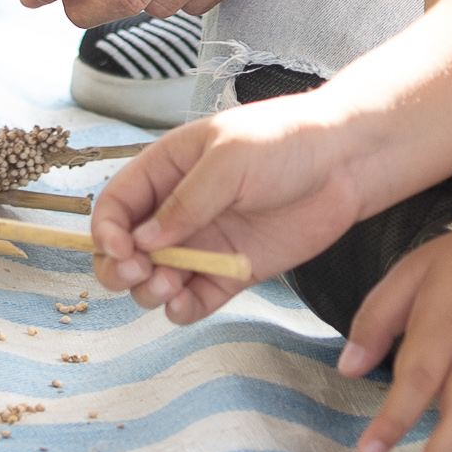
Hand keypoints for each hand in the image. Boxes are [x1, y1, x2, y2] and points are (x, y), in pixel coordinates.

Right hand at [88, 90, 373, 326]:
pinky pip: (195, 299)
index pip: (116, 205)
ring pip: (156, 279)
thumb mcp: (229, 160)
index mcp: (167, 169)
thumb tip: (144, 241)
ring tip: (171, 286)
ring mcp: (205, 242)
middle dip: (121, 269)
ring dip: (151, 291)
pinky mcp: (232, 271)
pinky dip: (182, 309)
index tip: (123, 251)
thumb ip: (185, 202)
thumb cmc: (285, 142)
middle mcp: (179, 209)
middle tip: (141, 274)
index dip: (106, 231)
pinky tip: (185, 303)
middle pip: (127, 249)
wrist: (345, 162)